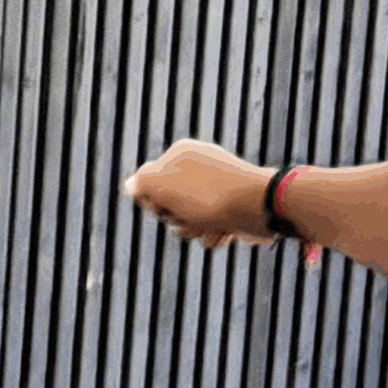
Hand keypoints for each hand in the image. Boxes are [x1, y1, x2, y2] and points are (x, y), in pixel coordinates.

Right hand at [123, 140, 276, 246]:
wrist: (257, 206)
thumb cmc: (206, 195)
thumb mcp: (161, 185)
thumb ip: (141, 182)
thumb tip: (130, 185)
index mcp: (180, 153)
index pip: (148, 183)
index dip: (151, 201)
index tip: (161, 205)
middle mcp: (198, 167)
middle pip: (169, 204)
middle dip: (175, 219)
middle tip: (188, 215)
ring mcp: (216, 187)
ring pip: (189, 219)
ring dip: (194, 230)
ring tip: (210, 224)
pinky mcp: (231, 206)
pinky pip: (211, 226)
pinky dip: (214, 233)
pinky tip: (225, 229)